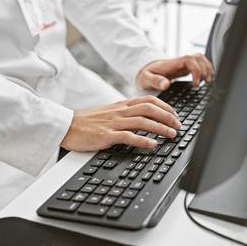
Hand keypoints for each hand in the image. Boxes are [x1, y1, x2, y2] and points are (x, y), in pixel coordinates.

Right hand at [60, 96, 180, 151]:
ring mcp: (113, 123)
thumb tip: (146, 116)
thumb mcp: (111, 112)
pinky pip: (127, 136)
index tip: (176, 116)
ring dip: (160, 128)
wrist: (67, 126)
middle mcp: (120, 111)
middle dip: (168, 117)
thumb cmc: (89, 122)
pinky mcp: (106, 135)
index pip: (149, 100)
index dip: (166, 107)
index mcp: (122, 105)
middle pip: (149, 109)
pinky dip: (142, 140)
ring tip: (172, 135)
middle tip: (178, 126)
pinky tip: (153, 144)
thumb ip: (127, 112)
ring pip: (142, 121)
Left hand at [136, 53, 213, 89]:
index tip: (196, 83)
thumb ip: (155, 81)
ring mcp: (183, 64)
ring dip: (207, 68)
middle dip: (204, 70)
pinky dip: (206, 69)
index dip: (196, 70)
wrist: (146, 70)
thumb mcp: (146, 79)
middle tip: (204, 83)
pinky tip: (207, 77)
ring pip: (201, 59)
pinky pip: (200, 64)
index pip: (189, 60)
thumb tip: (165, 84)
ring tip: (208, 80)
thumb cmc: (146, 74)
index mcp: (172, 64)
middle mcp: (179, 62)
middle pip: (198, 58)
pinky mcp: (186, 68)